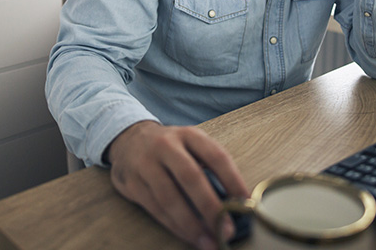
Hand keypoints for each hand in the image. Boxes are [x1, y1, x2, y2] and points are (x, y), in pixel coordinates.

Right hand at [107, 120, 248, 249]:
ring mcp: (145, 163)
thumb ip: (209, 167)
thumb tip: (234, 202)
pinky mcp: (131, 182)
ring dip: (191, 224)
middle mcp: (166, 145)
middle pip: (191, 177)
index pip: (215, 156)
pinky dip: (174, 225)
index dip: (233, 180)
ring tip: (209, 242)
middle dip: (211, 207)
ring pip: (170, 197)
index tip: (246, 203)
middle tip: (227, 230)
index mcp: (188, 135)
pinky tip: (188, 236)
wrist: (128, 139)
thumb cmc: (170, 149)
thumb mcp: (190, 146)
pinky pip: (155, 208)